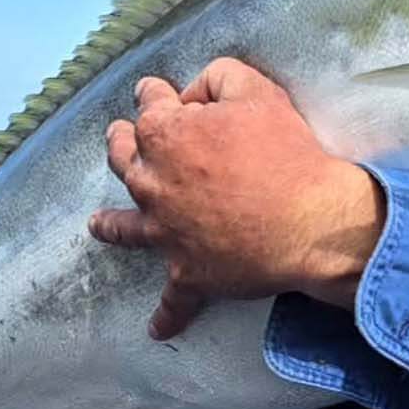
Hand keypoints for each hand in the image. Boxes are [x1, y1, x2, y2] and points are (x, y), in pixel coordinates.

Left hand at [88, 58, 386, 339]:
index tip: (163, 92)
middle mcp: (153, 184)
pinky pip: (173, 302)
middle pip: (123, 159)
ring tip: (97, 225)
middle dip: (120, 143)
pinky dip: (165, 317)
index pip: (149, 103)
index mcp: (166, 135)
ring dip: (109, 224)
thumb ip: (219, 77)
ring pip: (125, 228)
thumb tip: (195, 92)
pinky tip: (156, 331)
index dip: (158, 93)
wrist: (311, 222)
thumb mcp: (258, 92)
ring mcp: (165, 232)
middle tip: (119, 136)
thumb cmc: (287, 154)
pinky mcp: (188, 273)